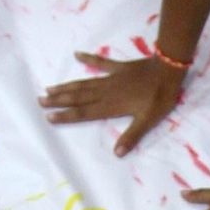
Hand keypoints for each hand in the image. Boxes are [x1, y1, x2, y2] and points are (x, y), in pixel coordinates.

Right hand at [40, 51, 185, 156]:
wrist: (169, 70)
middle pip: (78, 97)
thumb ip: (132, 136)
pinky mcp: (119, 67)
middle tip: (40, 100)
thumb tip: (117, 153)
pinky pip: (100, 63)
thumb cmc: (160, 97)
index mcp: (111, 106)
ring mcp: (111, 78)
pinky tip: (77, 55)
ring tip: (49, 88)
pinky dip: (88, 59)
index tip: (49, 117)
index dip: (66, 115)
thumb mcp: (148, 120)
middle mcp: (106, 92)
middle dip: (58, 100)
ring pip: (84, 83)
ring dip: (66, 86)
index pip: (84, 113)